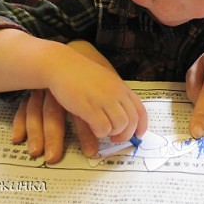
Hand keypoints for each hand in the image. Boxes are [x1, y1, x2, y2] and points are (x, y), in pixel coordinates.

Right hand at [12, 40, 146, 162]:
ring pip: (119, 126)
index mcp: (122, 87)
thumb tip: (125, 114)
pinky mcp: (90, 107)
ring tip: (102, 130)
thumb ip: (116, 95)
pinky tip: (93, 128)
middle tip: (116, 138)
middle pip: (132, 121)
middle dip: (126, 134)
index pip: (140, 111)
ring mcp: (104, 100)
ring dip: (112, 133)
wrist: (62, 65)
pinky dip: (100, 133)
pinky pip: (103, 128)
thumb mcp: (106, 81)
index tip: (137, 136)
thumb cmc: (82, 75)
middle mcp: (116, 93)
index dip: (141, 127)